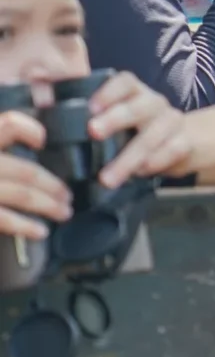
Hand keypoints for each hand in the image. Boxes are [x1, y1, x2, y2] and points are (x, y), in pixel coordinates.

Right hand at [0, 110, 71, 239]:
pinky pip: (1, 218)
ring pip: (19, 194)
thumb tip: (26, 134)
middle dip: (50, 183)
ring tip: (62, 210)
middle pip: (23, 169)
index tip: (43, 139)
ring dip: (47, 204)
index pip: (7, 125)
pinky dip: (24, 225)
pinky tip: (40, 230)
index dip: (28, 129)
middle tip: (66, 193)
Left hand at [86, 73, 192, 186]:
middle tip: (93, 133)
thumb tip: (54, 118)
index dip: (108, 92)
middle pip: (140, 106)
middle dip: (116, 119)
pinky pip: (173, 150)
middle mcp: (155, 103)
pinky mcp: (185, 142)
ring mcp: (172, 121)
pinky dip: (155, 162)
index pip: (125, 82)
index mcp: (135, 92)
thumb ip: (92, 118)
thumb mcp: (115, 119)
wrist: (179, 143)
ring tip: (107, 178)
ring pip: (152, 135)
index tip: (90, 107)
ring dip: (128, 157)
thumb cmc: (134, 132)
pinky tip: (140, 173)